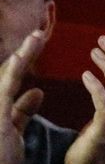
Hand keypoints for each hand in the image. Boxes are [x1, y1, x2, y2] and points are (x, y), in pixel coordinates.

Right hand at [0, 30, 47, 163]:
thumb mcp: (13, 130)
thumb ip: (22, 110)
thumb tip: (37, 91)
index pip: (10, 78)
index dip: (24, 60)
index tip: (38, 43)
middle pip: (7, 71)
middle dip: (24, 53)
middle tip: (39, 32)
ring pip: (5, 75)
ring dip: (23, 55)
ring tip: (37, 36)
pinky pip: (5, 87)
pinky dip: (14, 69)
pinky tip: (23, 55)